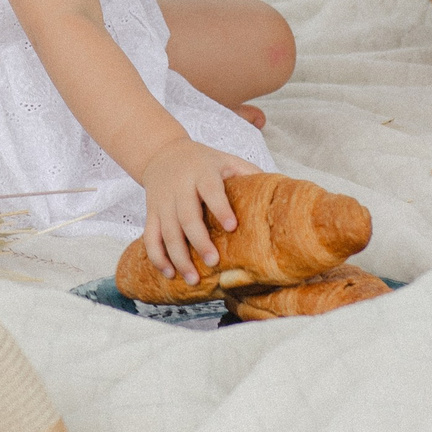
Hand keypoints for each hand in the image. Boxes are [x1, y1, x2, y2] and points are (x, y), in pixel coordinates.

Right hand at [135, 137, 259, 281]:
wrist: (161, 152)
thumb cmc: (202, 162)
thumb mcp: (225, 160)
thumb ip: (248, 173)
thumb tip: (281, 191)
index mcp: (202, 173)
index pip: (211, 190)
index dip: (221, 208)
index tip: (232, 226)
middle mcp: (180, 188)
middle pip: (187, 217)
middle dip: (199, 241)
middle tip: (214, 262)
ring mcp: (163, 202)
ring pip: (167, 232)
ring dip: (178, 257)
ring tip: (193, 279)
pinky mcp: (151, 213)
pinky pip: (150, 237)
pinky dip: (158, 257)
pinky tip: (169, 273)